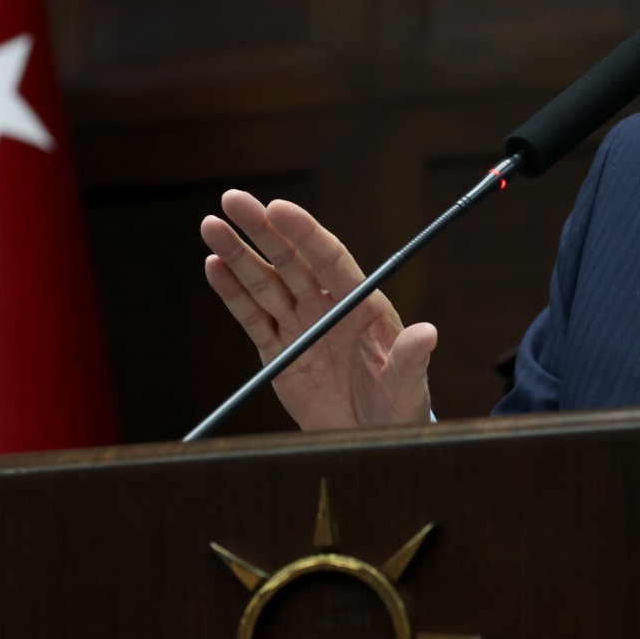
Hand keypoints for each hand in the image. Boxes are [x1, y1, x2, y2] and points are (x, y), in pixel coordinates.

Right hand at [200, 190, 434, 429]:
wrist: (372, 438)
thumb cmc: (399, 405)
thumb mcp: (408, 384)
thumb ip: (411, 358)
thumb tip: (428, 333)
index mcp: (361, 303)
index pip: (330, 259)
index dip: (304, 233)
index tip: (278, 208)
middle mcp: (328, 307)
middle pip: (291, 261)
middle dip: (262, 230)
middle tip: (233, 200)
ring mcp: (300, 327)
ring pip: (265, 284)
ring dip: (238, 255)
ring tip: (211, 227)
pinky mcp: (278, 353)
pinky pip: (252, 318)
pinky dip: (232, 293)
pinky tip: (215, 267)